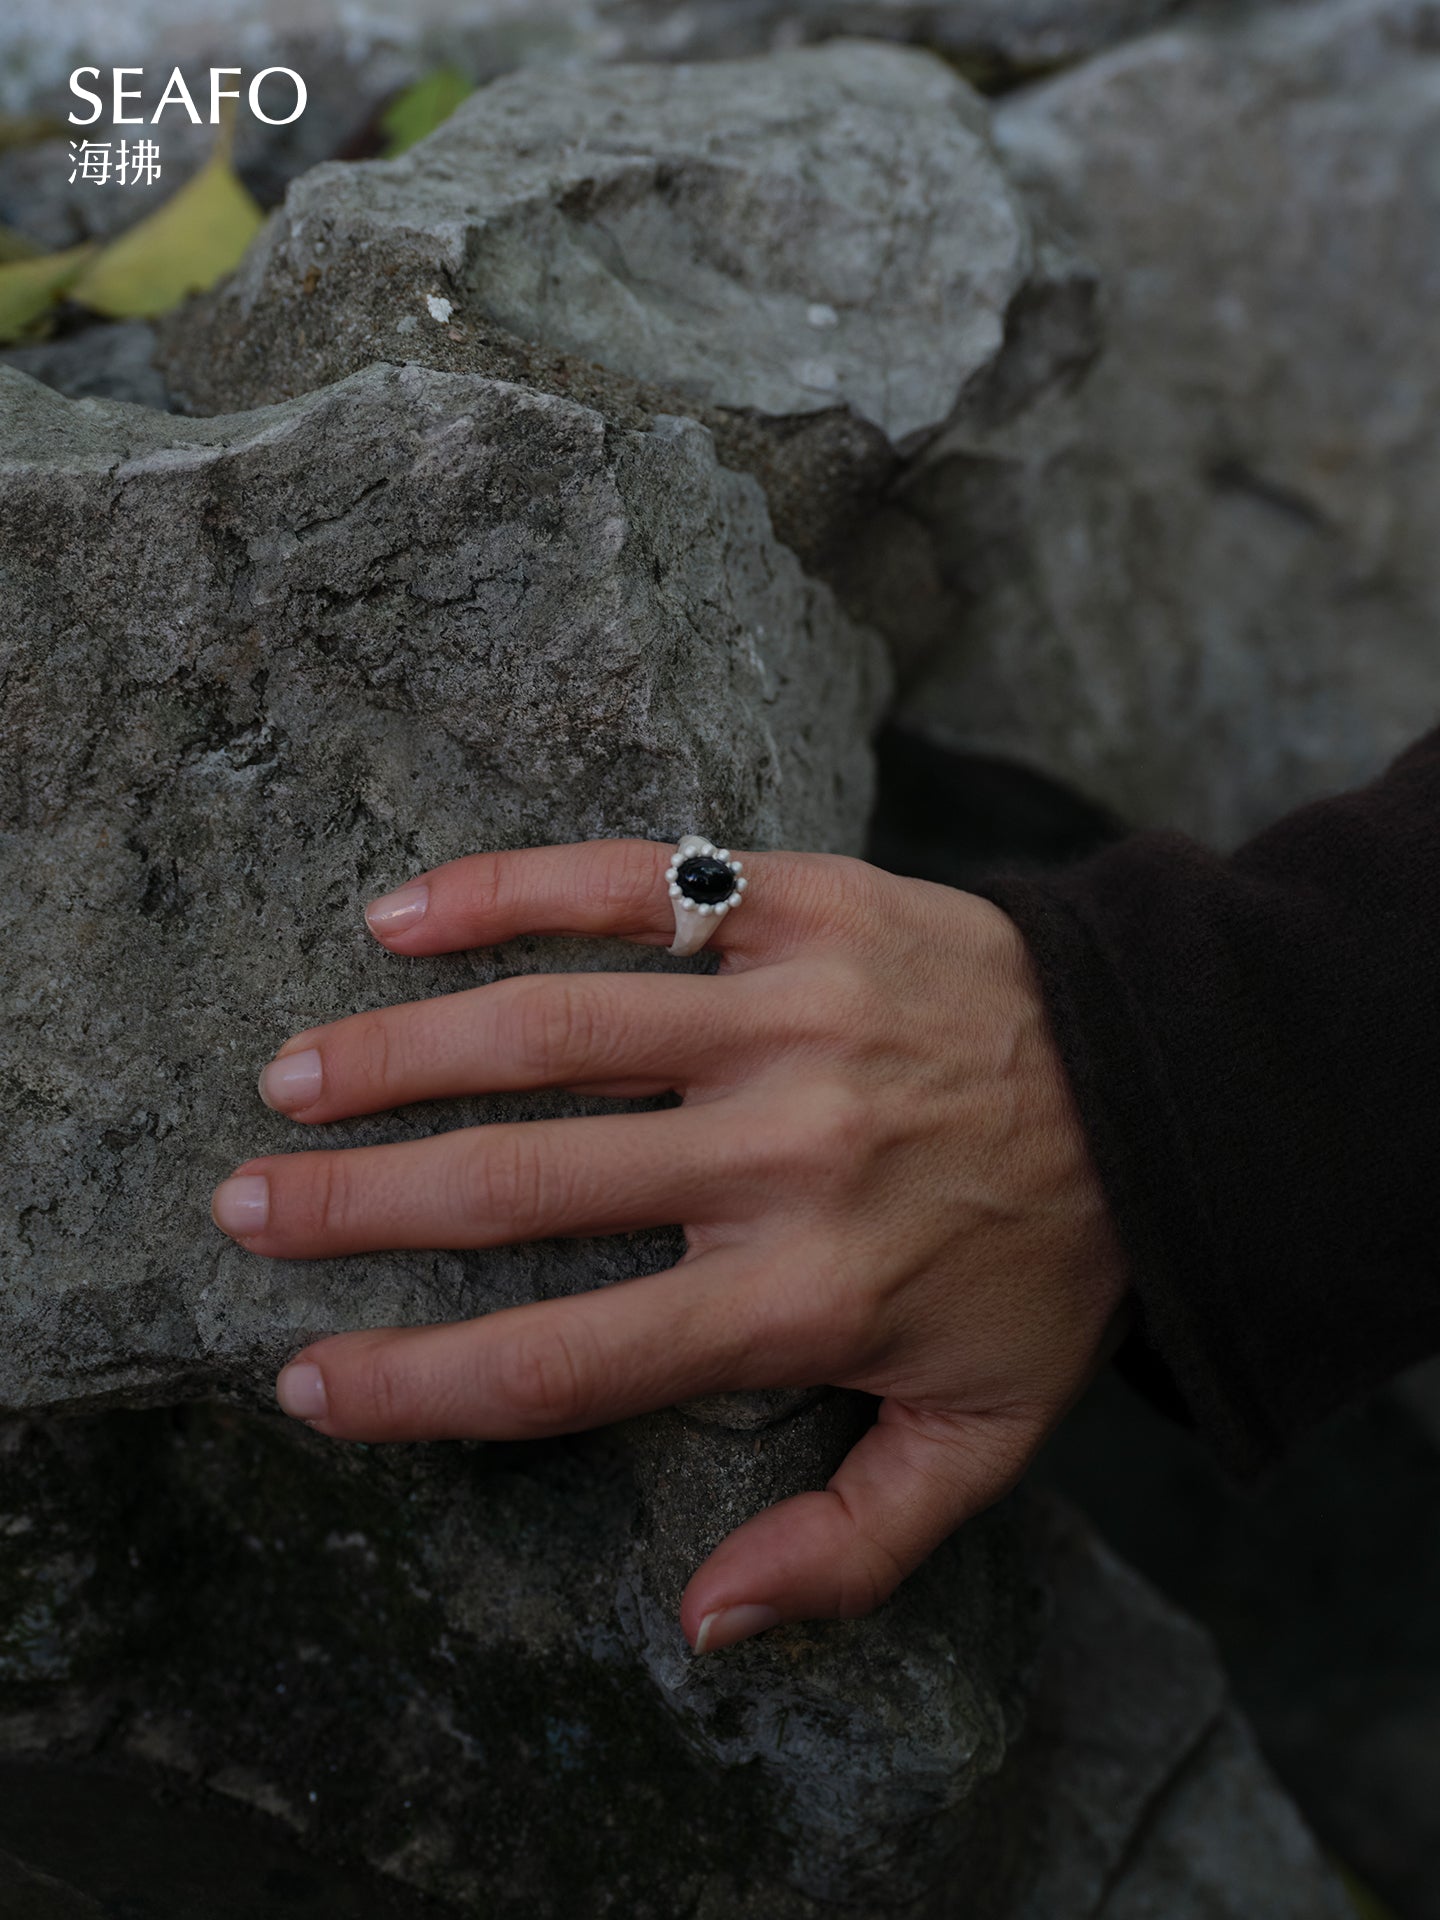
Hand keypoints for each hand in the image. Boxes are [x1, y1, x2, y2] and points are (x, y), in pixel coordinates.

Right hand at [212, 840, 1127, 1651]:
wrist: (1155, 1080)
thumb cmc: (1047, 1263)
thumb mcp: (982, 1438)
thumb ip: (852, 1547)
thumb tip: (703, 1625)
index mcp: (806, 1298)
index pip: (567, 1358)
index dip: (418, 1386)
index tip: (310, 1384)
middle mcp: (780, 1156)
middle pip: (521, 1187)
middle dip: (357, 1204)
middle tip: (244, 1205)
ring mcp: (787, 1017)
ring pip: (551, 1031)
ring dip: (397, 1053)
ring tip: (291, 1076)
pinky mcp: (803, 907)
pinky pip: (633, 889)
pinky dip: (508, 893)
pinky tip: (401, 914)